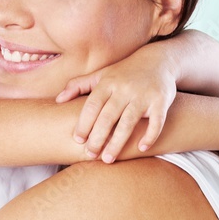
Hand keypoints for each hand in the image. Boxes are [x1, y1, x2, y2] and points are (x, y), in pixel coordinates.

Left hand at [56, 50, 176, 161]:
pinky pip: (156, 121)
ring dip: (118, 142)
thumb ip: (77, 86)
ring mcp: (143, 95)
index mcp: (107, 84)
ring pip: (128, 122)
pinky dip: (150, 135)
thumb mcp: (100, 75)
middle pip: (108, 117)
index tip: (77, 140)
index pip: (92, 106)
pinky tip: (142, 148)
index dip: (84, 123)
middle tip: (90, 154)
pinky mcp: (161, 101)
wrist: (158, 60)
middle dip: (97, 137)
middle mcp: (124, 89)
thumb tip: (57, 100)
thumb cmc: (123, 72)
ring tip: (108, 159)